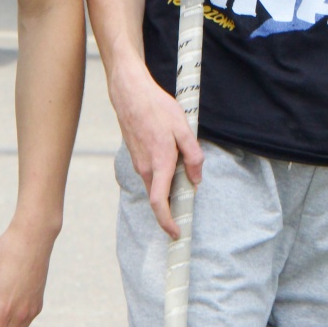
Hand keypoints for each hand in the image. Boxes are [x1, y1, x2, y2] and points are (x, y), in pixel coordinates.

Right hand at [109, 56, 203, 237]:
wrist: (130, 94)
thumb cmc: (157, 108)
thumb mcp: (183, 128)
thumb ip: (193, 155)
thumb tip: (196, 179)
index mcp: (160, 163)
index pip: (161, 203)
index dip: (168, 222)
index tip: (176, 232)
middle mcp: (145, 168)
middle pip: (160, 196)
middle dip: (174, 205)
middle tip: (190, 202)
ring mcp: (138, 162)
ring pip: (156, 184)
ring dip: (170, 186)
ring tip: (186, 172)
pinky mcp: (136, 155)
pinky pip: (151, 172)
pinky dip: (162, 174)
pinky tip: (173, 156)